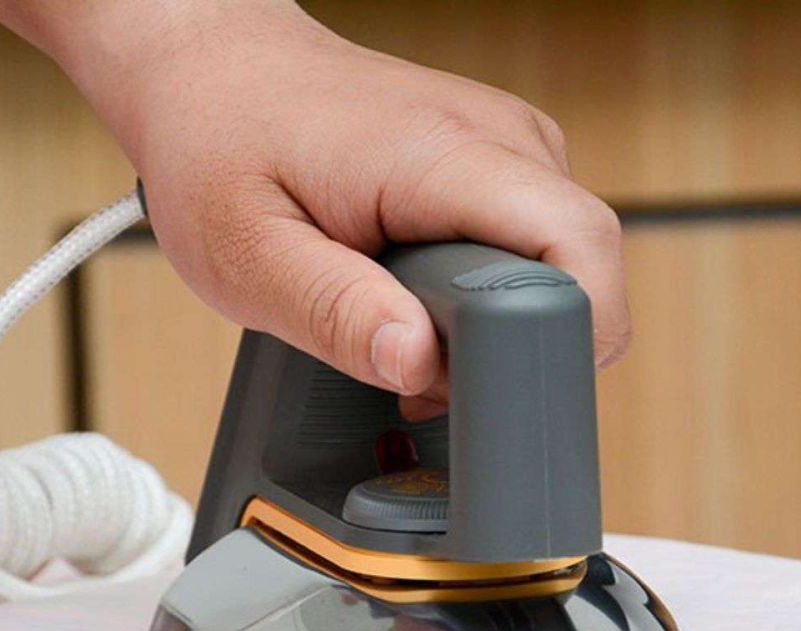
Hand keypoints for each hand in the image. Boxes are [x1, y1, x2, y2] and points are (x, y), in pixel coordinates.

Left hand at [0, 0, 629, 418]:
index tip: (481, 391)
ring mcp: (512, 143)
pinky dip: (488, 292)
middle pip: (583, 272)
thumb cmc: (221, 145)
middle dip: (517, 351)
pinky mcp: (505, 160)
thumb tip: (415, 363)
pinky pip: (535, 248)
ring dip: (496, 325)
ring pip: (562, 269)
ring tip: (400, 318)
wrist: (217, 70)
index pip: (578, 250)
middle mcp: (501, 137)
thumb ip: (332, 312)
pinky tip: (416, 291)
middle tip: (416, 368)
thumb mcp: (245, 252)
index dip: (552, 343)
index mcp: (442, 155)